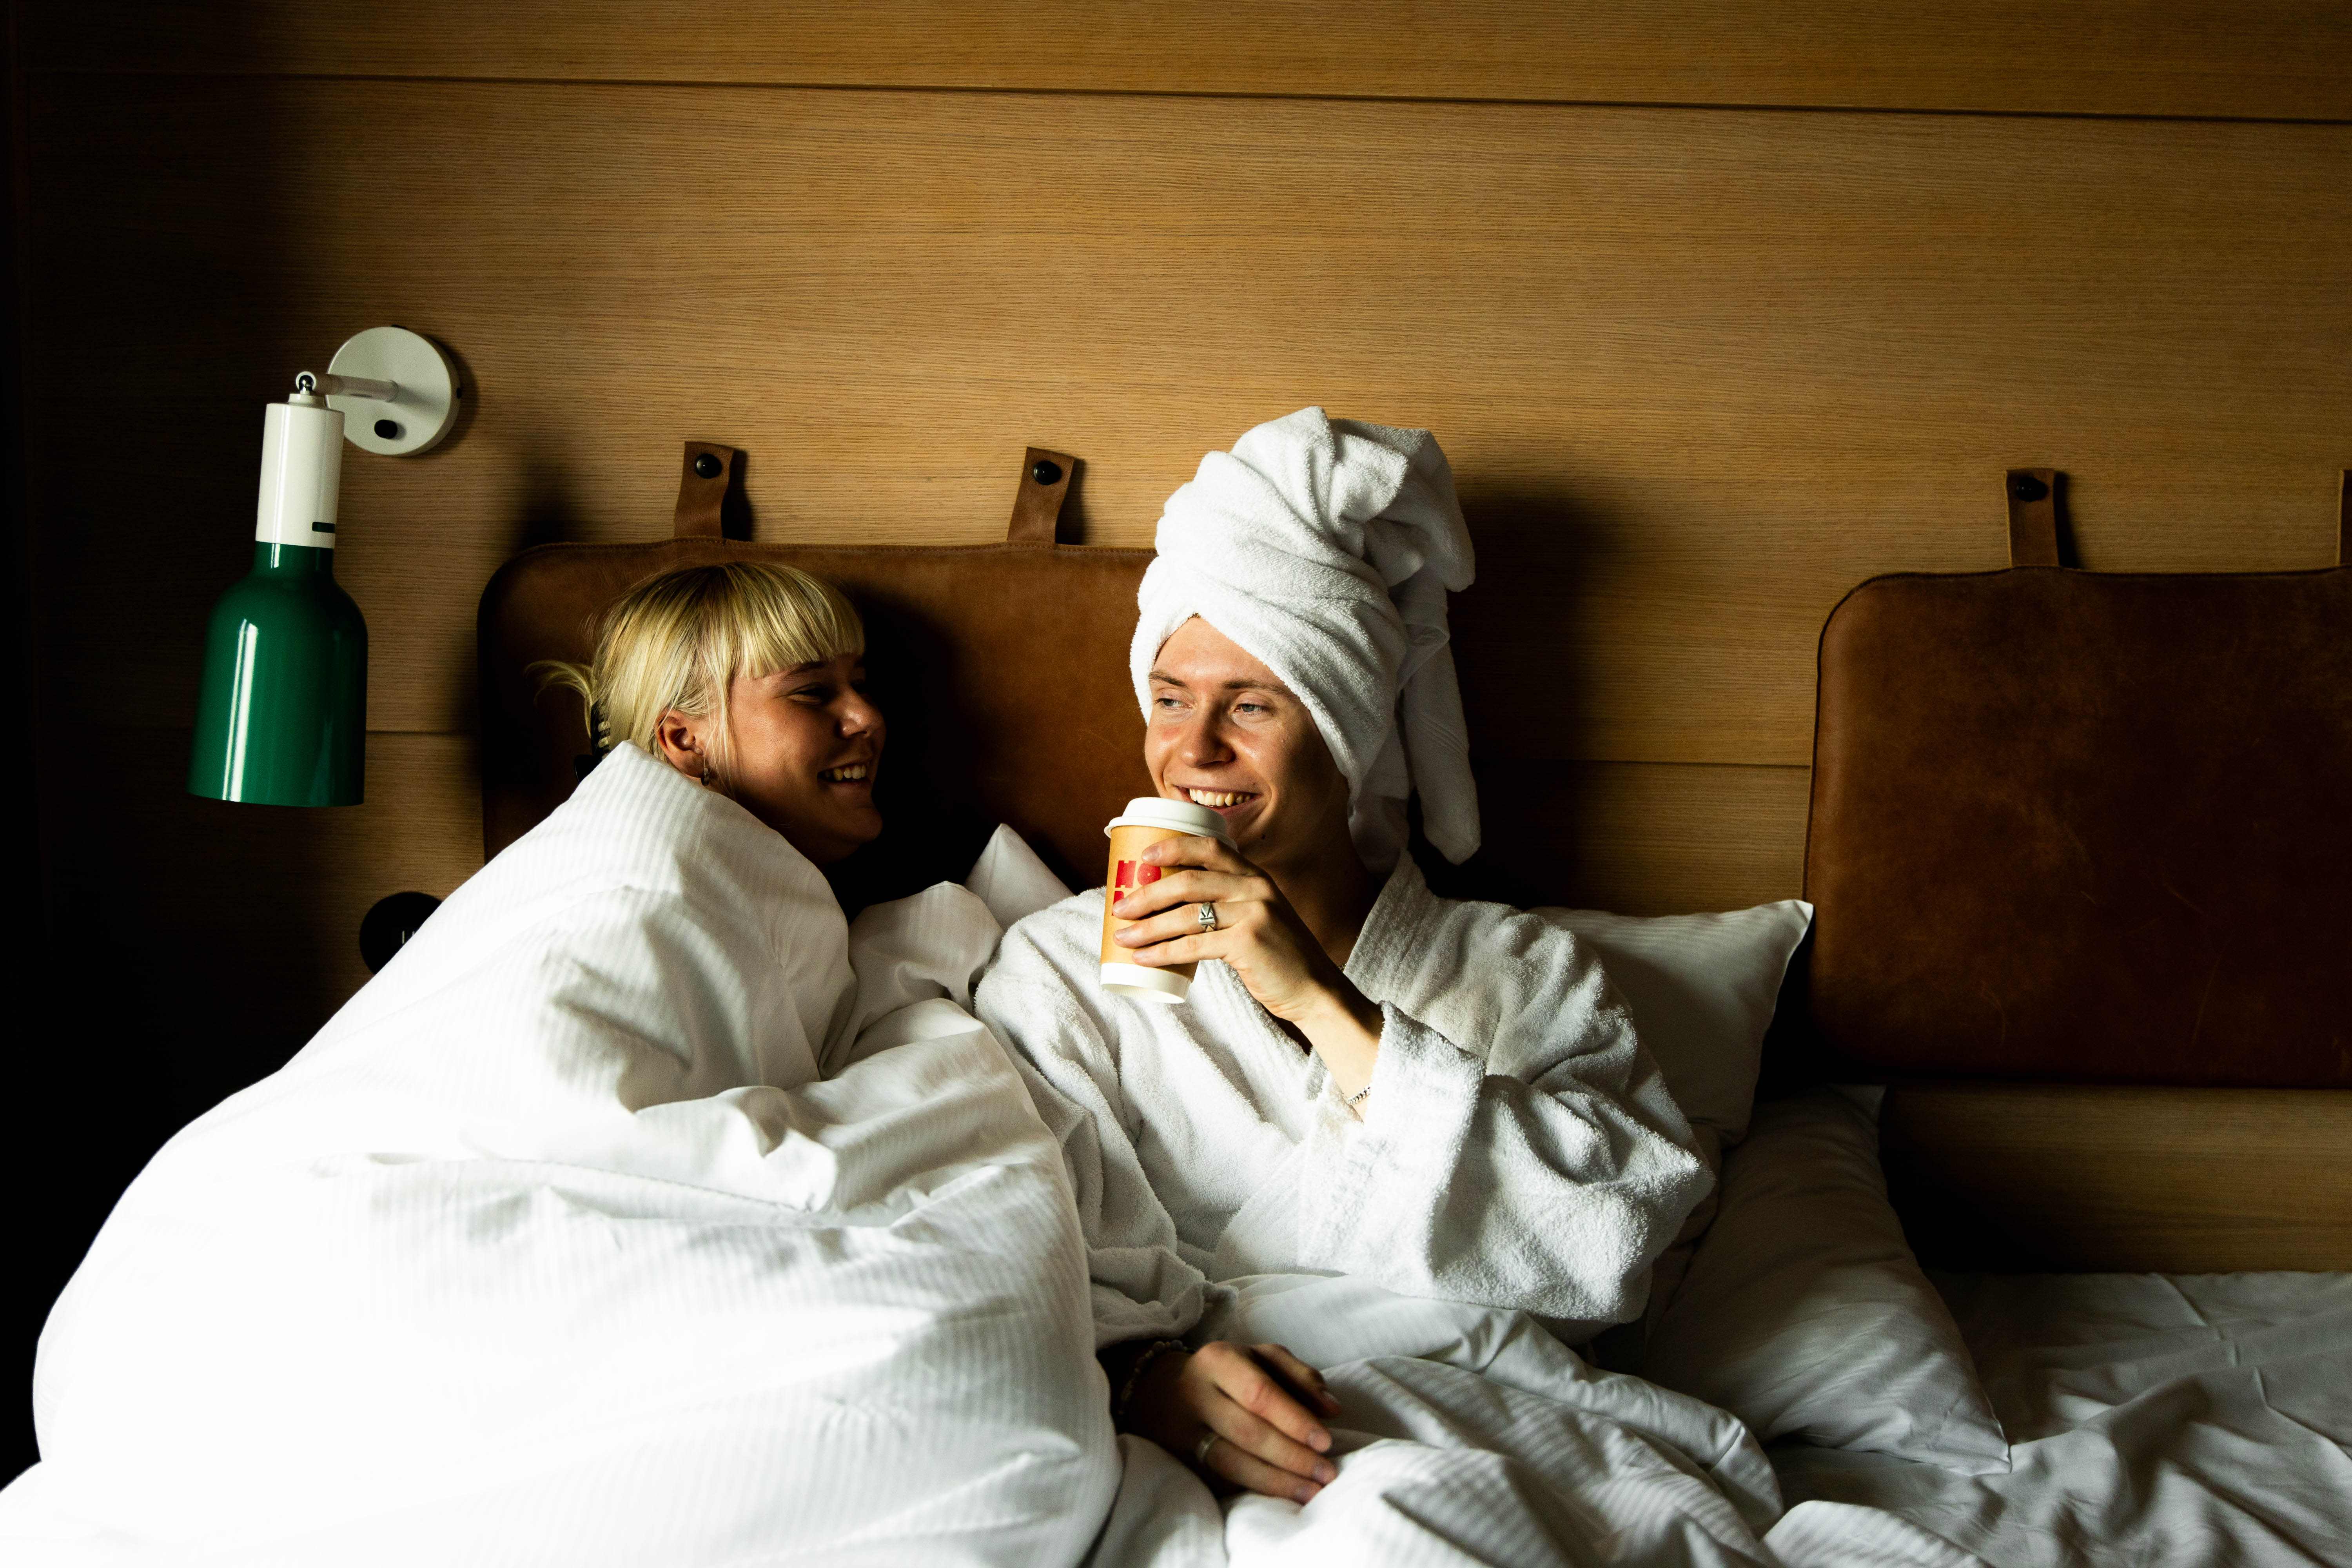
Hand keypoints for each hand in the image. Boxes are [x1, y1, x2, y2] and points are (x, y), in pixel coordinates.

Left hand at [1111, 836, 1383, 1092]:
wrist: (1315, 990)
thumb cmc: (1280, 957)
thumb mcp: (1261, 917)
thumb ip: (1231, 905)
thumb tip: (1177, 908)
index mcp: (1256, 877)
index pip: (1211, 847)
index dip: (1174, 846)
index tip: (1143, 856)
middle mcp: (1255, 889)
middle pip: (1188, 881)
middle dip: (1147, 894)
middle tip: (1119, 907)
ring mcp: (1253, 914)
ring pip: (1186, 914)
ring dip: (1148, 926)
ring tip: (1122, 937)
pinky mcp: (1248, 943)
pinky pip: (1193, 946)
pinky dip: (1163, 952)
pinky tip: (1144, 958)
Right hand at [1125, 1341, 1342, 1502]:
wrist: (1159, 1390)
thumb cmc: (1227, 1373)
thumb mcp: (1261, 1358)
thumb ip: (1300, 1376)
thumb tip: (1332, 1409)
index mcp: (1218, 1360)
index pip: (1259, 1393)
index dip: (1294, 1420)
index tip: (1325, 1441)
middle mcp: (1196, 1394)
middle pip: (1247, 1432)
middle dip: (1292, 1456)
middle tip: (1327, 1473)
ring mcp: (1183, 1431)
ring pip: (1231, 1462)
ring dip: (1276, 1481)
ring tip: (1312, 1492)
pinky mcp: (1179, 1460)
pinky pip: (1221, 1479)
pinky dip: (1255, 1490)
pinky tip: (1283, 1496)